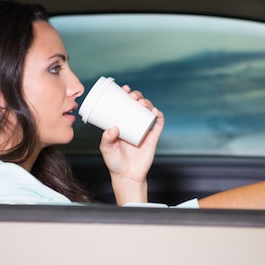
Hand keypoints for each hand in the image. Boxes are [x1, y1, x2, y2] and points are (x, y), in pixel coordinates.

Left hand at [98, 85, 163, 204]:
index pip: (126, 104)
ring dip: (147, 103)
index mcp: (123, 123)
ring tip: (141, 102)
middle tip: (132, 96)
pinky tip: (154, 111)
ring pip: (149, 111)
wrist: (127, 176)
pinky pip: (158, 124)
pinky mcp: (153, 137)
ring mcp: (145, 129)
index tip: (124, 88)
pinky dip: (158, 116)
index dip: (126, 94)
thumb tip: (113, 128)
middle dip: (137, 96)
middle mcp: (134, 124)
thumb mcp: (106, 149)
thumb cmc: (115, 162)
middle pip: (139, 105)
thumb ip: (106, 139)